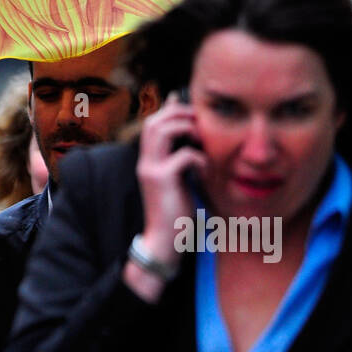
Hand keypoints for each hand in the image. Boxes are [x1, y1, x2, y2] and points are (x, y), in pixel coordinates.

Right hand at [135, 90, 208, 267]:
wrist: (164, 242)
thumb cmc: (175, 214)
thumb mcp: (178, 183)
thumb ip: (182, 163)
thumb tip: (192, 145)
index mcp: (148, 162)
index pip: (151, 124)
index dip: (169, 111)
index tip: (190, 109)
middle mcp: (145, 162)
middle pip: (154, 122)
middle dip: (177, 113)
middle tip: (199, 120)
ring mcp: (151, 169)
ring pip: (162, 130)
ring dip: (185, 128)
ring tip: (201, 139)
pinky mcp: (163, 179)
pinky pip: (183, 155)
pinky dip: (199, 158)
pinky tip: (206, 172)